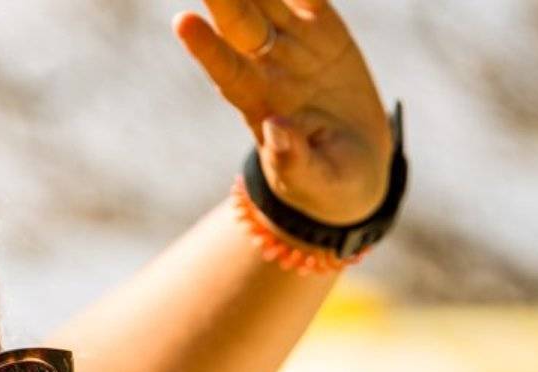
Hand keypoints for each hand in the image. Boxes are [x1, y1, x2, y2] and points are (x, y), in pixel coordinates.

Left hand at [174, 1, 392, 224]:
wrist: (354, 169)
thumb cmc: (326, 184)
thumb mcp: (317, 181)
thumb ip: (295, 161)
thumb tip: (276, 132)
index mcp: (258, 104)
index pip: (226, 71)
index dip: (206, 47)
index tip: (183, 22)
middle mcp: (267, 66)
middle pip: (240, 22)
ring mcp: (293, 43)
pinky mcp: (323, 28)